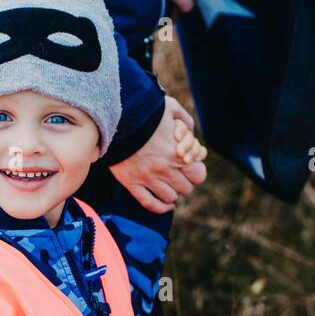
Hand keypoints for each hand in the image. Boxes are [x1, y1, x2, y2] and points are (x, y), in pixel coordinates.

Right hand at [109, 96, 207, 214]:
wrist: (115, 117)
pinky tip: (166, 206)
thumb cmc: (144, 110)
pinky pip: (149, 203)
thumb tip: (191, 133)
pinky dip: (160, 208)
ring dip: (172, 193)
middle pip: (186, 188)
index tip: (191, 168)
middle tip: (178, 175)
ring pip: (169, 197)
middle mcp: (165, 169)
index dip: (197, 172)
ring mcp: (147, 178)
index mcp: (177, 152)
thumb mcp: (170, 108)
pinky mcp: (131, 182)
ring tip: (169, 186)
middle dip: (184, 182)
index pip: (199, 175)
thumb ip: (185, 121)